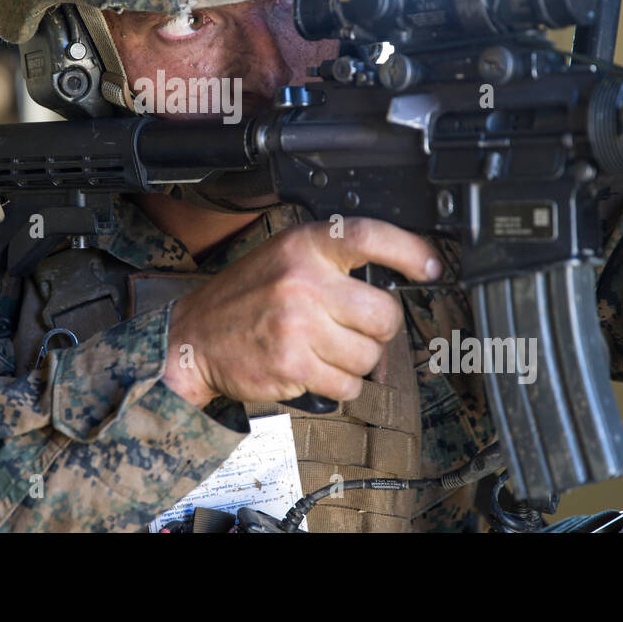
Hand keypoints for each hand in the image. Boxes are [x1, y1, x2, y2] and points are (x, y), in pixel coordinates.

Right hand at [161, 218, 440, 408]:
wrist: (192, 338)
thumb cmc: (244, 299)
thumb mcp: (283, 257)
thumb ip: (332, 259)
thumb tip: (398, 275)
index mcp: (303, 246)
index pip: (368, 236)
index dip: (409, 250)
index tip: (430, 266)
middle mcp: (302, 281)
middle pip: (384, 314)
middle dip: (376, 329)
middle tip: (351, 328)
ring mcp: (298, 324)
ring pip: (369, 356)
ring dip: (354, 361)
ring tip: (321, 349)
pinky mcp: (293, 364)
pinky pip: (348, 386)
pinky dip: (337, 386)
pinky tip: (311, 369)